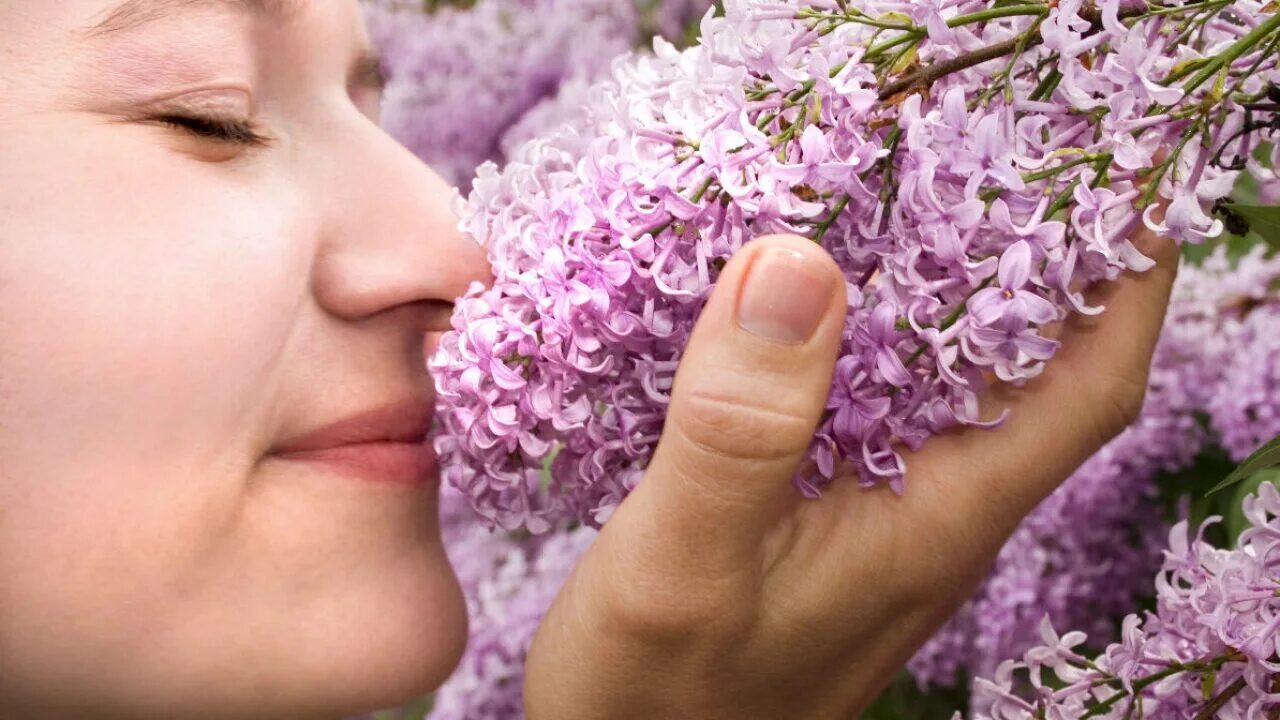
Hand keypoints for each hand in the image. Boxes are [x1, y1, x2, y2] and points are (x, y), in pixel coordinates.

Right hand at [523, 228, 1178, 718]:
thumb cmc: (657, 702)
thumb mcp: (682, 564)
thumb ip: (740, 427)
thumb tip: (797, 264)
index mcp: (933, 526)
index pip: (1083, 392)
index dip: (1126, 286)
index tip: (1123, 184)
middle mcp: (929, 519)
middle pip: (1027, 378)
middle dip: (1037, 264)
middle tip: (984, 158)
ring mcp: (880, 523)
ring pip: (947, 391)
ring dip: (945, 296)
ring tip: (904, 202)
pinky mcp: (826, 523)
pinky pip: (876, 412)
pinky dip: (866, 343)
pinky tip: (808, 309)